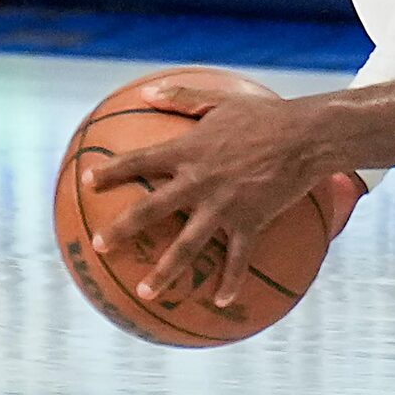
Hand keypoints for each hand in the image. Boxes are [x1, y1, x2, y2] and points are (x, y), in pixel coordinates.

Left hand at [81, 78, 336, 308]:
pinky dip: (229, 281)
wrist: (307, 136)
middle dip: (121, 229)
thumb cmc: (265, 114)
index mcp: (189, 150)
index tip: (87, 182)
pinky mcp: (250, 222)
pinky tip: (221, 302)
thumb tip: (146, 92)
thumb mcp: (221, 99)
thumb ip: (182, 97)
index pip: (140, 160)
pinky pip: (237, 259)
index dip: (112, 171)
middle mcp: (200, 181)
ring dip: (165, 271)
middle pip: (152, 208)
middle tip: (98, 246)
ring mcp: (224, 205)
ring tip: (144, 292)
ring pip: (187, 245)